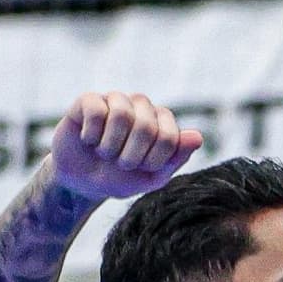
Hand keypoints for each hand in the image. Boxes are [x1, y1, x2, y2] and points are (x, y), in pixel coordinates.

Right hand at [48, 93, 203, 200]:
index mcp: (163, 122)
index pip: (170, 137)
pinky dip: (91, 134)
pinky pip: (95, 110)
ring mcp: (116, 100)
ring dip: (111, 145)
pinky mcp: (89, 100)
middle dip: (132, 155)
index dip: (154, 160)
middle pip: (146, 125)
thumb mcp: (153, 177)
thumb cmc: (123, 177)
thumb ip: (176, 158)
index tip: (143, 168)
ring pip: (121, 114)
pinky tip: (88, 141)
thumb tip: (197, 136)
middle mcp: (142, 106)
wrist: (84, 181)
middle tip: (121, 164)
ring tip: (104, 153)